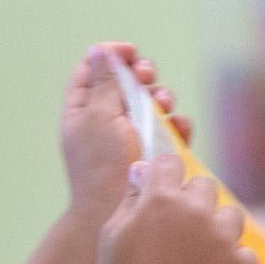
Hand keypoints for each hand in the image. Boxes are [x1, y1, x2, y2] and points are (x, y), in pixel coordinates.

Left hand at [61, 42, 192, 224]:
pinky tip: (182, 128)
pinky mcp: (156, 155)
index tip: (131, 53)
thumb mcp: (100, 115)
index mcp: (83, 111)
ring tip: (164, 105)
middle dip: (142, 77)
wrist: (116, 212)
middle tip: (148, 77)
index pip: (94, 71)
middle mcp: (106, 123)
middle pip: (127, 84)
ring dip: (162, 99)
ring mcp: (133, 140)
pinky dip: (178, 125)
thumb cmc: (102, 165)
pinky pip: (172, 131)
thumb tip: (98, 50)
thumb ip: (104, 81)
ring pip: (152, 106)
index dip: (113, 57)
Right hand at [97, 154, 256, 263]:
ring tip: (196, 256)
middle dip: (192, 201)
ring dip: (217, 228)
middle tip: (178, 230)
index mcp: (160, 199)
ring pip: (231, 215)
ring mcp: (223, 239)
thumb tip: (144, 174)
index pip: (170, 163)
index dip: (164, 177)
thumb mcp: (111, 236)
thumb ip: (130, 200)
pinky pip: (243, 252)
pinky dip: (231, 262)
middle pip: (204, 185)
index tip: (162, 192)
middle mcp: (196, 212)